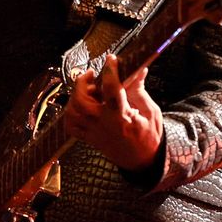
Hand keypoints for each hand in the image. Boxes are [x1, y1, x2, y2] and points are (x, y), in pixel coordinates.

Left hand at [63, 54, 163, 171]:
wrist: (143, 162)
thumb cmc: (149, 137)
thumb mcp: (150, 111)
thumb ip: (139, 90)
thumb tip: (138, 70)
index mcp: (122, 116)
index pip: (111, 89)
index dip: (110, 70)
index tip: (111, 59)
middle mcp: (104, 124)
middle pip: (81, 100)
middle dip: (82, 83)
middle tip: (91, 74)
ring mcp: (94, 132)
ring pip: (73, 111)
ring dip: (75, 96)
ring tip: (86, 89)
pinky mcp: (89, 138)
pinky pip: (71, 125)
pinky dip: (71, 112)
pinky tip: (79, 105)